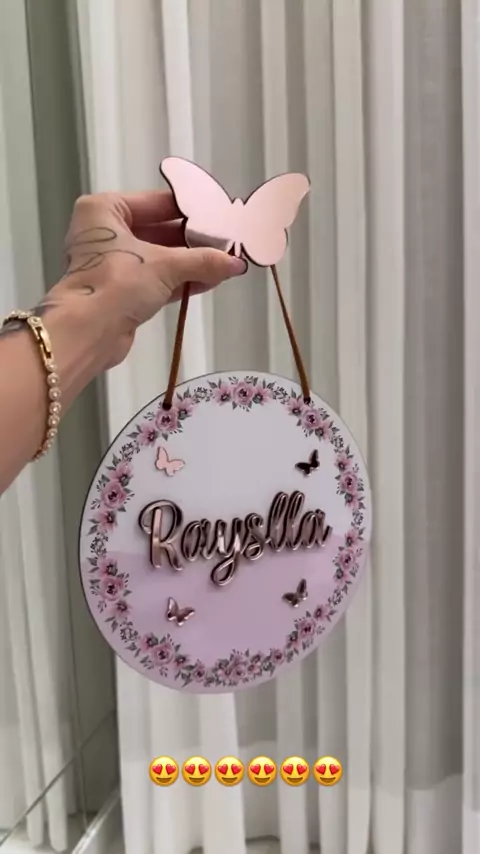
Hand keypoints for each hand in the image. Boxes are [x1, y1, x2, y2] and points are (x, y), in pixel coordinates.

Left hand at [44, 190, 246, 366]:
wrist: (88, 332)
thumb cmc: (117, 282)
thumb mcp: (165, 265)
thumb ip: (203, 261)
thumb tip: (236, 263)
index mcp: (105, 210)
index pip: (157, 202)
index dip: (190, 210)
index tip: (220, 216)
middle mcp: (105, 232)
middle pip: (158, 230)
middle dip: (193, 240)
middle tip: (228, 242)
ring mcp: (111, 263)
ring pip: (158, 257)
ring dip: (190, 262)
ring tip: (225, 262)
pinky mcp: (120, 291)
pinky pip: (156, 279)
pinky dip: (180, 280)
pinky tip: (211, 280)